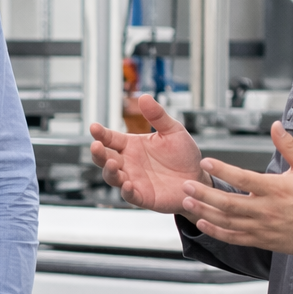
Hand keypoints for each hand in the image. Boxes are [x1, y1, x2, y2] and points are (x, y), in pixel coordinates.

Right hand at [89, 97, 203, 212]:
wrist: (198, 178)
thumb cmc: (183, 154)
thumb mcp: (173, 130)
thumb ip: (158, 116)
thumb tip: (144, 97)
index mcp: (131, 145)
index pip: (110, 138)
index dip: (101, 133)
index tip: (94, 127)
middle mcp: (128, 163)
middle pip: (104, 158)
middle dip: (98, 153)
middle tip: (96, 146)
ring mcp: (133, 180)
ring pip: (112, 177)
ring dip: (109, 171)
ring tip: (111, 163)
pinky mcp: (143, 196)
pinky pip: (130, 195)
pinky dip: (126, 191)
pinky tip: (127, 184)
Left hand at [179, 122, 292, 256]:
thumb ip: (289, 146)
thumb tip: (275, 125)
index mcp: (276, 189)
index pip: (243, 178)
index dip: (222, 169)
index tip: (206, 161)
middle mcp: (267, 209)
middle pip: (229, 202)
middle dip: (204, 193)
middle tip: (186, 184)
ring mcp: (263, 227)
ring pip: (227, 221)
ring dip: (205, 211)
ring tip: (187, 201)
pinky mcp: (262, 239)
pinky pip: (234, 237)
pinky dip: (216, 231)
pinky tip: (203, 222)